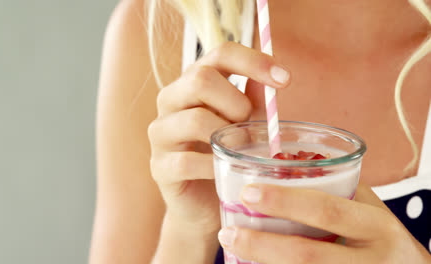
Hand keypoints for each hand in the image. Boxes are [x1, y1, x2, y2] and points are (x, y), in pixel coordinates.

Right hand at [148, 42, 289, 232]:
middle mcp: (171, 100)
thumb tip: (274, 78)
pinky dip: (215, 166)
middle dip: (236, 102)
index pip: (220, 54)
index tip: (285, 80)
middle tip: (248, 124)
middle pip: (200, 79)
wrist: (204, 201)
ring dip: (228, 135)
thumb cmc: (225, 153)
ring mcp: (161, 133)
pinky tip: (226, 170)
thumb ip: (255, 100)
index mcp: (193, 82)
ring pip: (194, 119)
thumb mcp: (245, 122)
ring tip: (240, 149)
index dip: (254, 62)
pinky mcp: (159, 166)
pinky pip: (188, 161)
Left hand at [218, 183, 430, 263]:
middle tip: (228, 233)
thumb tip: (286, 165)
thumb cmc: (382, 238)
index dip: (285, 202)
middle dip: (261, 246)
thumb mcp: (371, 211)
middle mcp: (373, 262)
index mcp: (377, 227)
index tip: (249, 193)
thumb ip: (338, 192)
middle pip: (307, 257)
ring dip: (262, 263)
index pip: (327, 211)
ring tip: (234, 248)